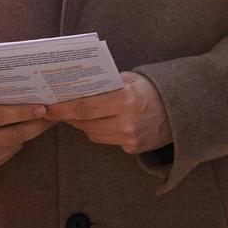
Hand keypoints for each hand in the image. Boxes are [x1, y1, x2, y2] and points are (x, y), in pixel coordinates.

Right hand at [0, 99, 52, 170]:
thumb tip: (31, 86)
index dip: (21, 112)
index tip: (43, 107)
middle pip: (10, 135)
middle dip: (35, 124)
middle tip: (54, 114)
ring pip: (14, 145)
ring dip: (33, 132)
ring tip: (49, 119)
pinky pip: (11, 152)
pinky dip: (23, 140)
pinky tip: (32, 130)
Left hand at [44, 72, 171, 153]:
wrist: (180, 109)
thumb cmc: (151, 89)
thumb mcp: (129, 79)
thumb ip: (104, 85)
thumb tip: (74, 88)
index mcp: (125, 99)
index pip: (85, 107)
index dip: (63, 108)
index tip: (48, 106)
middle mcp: (127, 122)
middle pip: (85, 122)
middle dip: (67, 116)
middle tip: (52, 110)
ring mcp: (129, 138)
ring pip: (92, 133)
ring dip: (81, 123)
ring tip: (72, 114)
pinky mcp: (132, 148)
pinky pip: (105, 139)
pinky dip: (98, 130)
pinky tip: (95, 121)